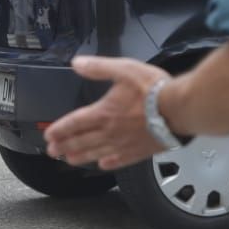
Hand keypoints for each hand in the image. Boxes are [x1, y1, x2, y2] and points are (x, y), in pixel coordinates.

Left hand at [45, 56, 171, 170]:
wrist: (179, 109)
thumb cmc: (154, 89)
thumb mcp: (124, 69)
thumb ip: (99, 68)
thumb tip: (77, 64)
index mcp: (104, 112)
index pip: (75, 123)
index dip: (60, 129)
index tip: (49, 135)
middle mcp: (111, 132)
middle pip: (82, 142)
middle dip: (65, 146)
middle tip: (52, 151)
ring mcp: (124, 144)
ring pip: (97, 153)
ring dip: (81, 157)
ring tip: (69, 160)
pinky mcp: (139, 152)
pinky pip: (120, 161)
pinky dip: (109, 163)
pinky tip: (104, 165)